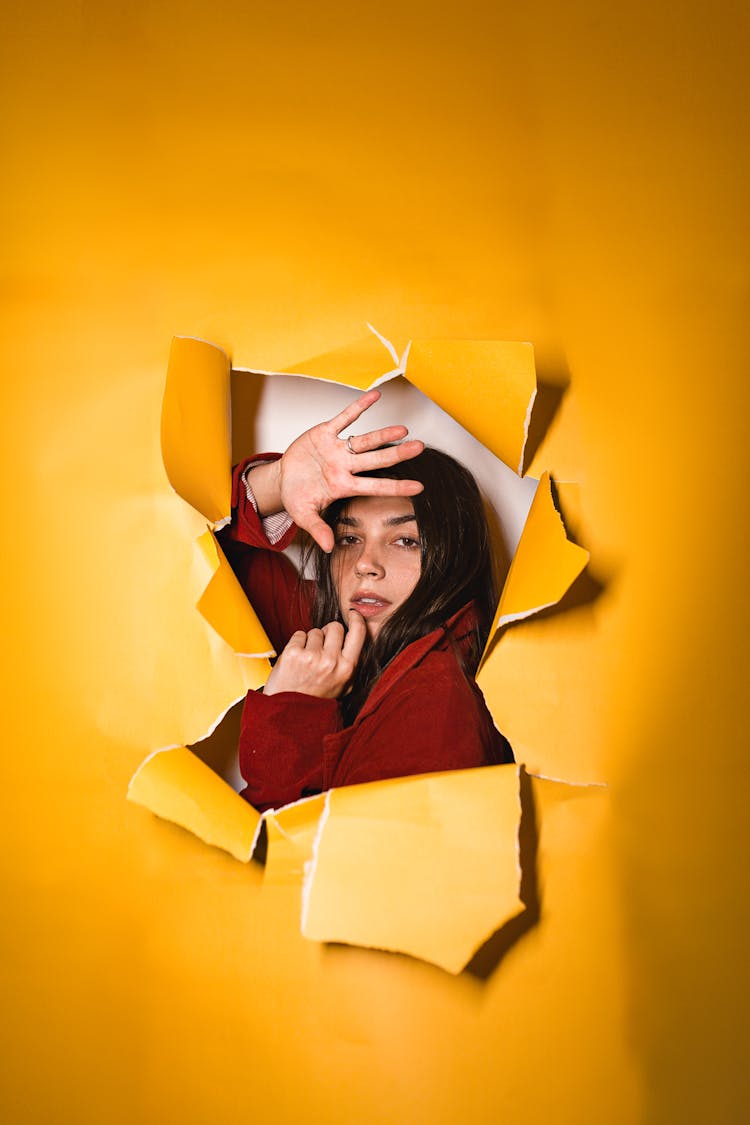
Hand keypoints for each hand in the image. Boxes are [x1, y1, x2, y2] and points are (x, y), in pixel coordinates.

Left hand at [263, 611, 366, 698]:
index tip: (353, 614)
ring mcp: (311, 656)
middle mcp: (331, 661)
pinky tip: (296, 660)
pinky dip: (296, 644)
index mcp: (347, 668)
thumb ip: (350, 664)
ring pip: (315, 631)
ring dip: (310, 642)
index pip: (358, 632)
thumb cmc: (316, 699)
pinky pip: (299, 635)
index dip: (356, 619)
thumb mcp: (343, 687)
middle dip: (328, 633)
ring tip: (306, 661)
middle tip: (321, 649)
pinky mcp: (293, 653)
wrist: (289, 712)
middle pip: (335, 627)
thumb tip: (358, 636)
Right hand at [277, 389, 423, 551]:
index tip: (419, 487)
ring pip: (364, 440)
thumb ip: (317, 529)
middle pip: (376, 461)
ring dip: (383, 434)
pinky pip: (344, 418)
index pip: (375, 487)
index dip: (396, 487)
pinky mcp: (325, 433)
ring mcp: (337, 449)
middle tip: (419, 448)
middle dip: (397, 455)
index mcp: (344, 486)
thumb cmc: (296, 497)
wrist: (281, 478)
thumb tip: (328, 548)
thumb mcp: (303, 515)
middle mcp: (346, 467)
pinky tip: (375, 397)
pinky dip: (358, 408)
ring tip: (403, 429)